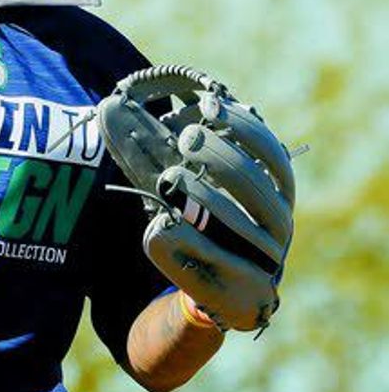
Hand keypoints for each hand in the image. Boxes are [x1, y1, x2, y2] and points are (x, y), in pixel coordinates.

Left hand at [98, 64, 295, 331]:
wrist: (219, 284)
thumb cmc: (201, 217)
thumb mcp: (190, 179)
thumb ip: (165, 149)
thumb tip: (113, 106)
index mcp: (275, 189)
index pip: (270, 152)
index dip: (241, 126)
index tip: (208, 105)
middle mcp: (278, 219)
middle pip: (256, 182)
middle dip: (220, 155)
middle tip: (187, 139)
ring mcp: (263, 255)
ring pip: (240, 222)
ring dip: (204, 196)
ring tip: (171, 177)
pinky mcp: (240, 286)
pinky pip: (216, 261)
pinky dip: (188, 242)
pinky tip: (162, 225)